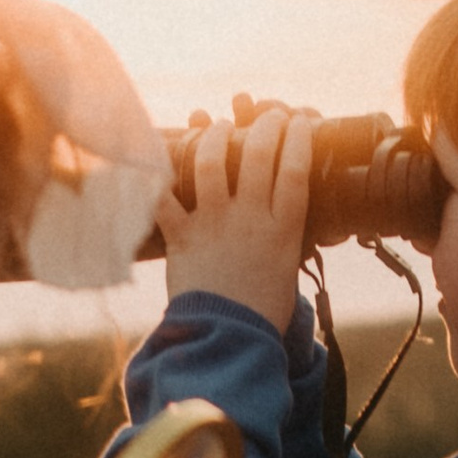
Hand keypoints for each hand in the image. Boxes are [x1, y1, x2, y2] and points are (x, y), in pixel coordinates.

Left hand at [156, 98, 312, 333]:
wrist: (229, 342)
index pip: (296, 169)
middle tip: (268, 116)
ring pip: (213, 163)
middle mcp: (251, 220)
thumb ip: (286, 241)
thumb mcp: (287, 272)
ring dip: (216, 136)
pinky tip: (158, 156)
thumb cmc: (262, 314)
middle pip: (260, 155)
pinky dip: (156, 177)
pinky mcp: (183, 237)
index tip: (301, 120)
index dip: (299, 137)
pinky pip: (164, 199)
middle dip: (265, 125)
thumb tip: (289, 221)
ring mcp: (214, 225)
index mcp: (283, 230)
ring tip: (219, 126)